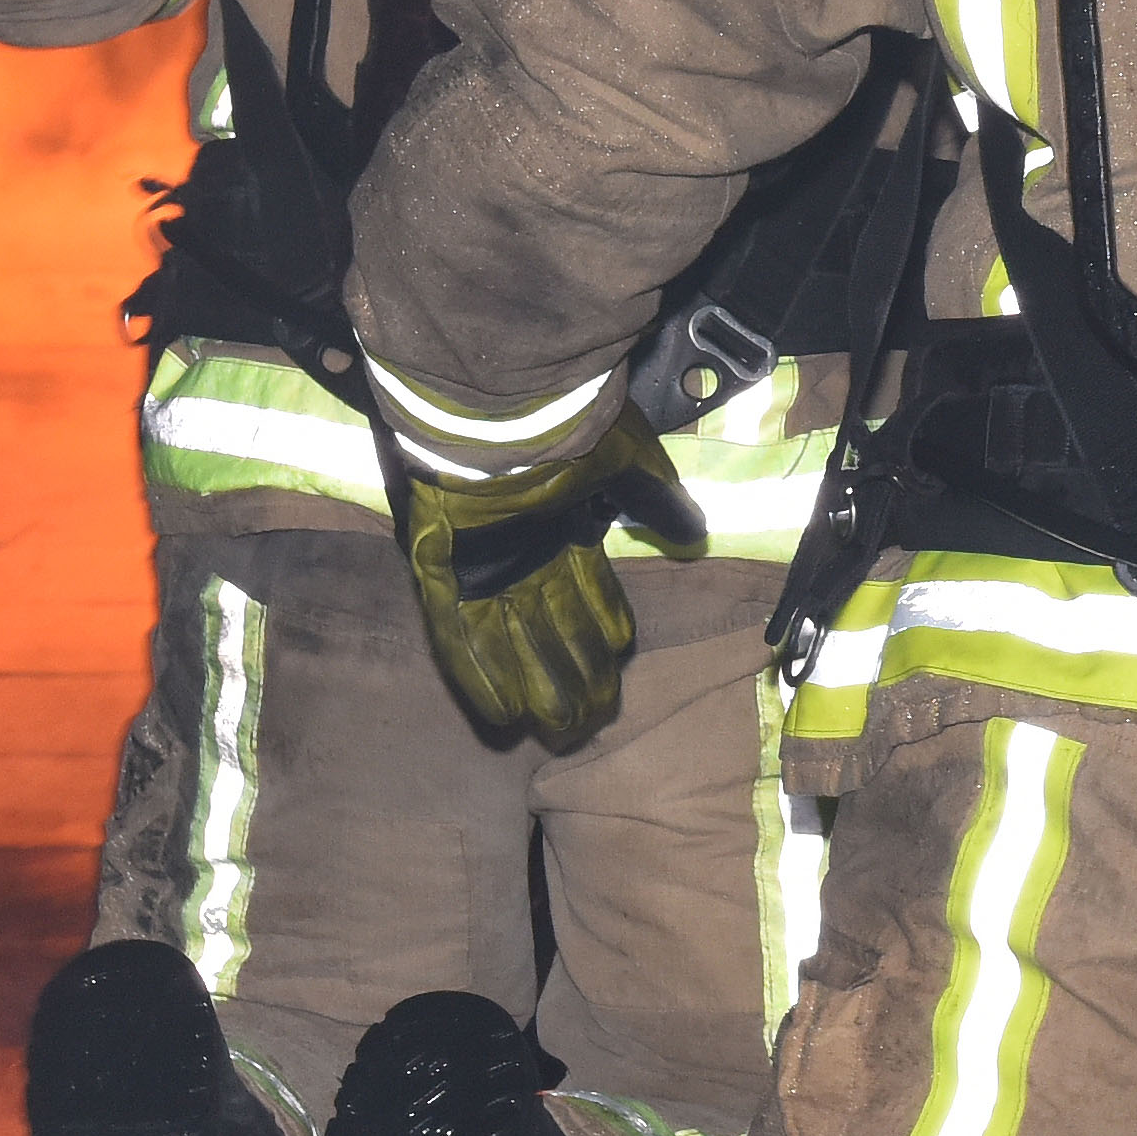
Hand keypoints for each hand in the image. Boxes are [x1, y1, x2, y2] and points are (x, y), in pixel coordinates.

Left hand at [393, 406, 701, 750]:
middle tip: (592, 721)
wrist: (502, 406)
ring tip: (553, 729)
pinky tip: (498, 712)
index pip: (589, 594)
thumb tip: (696, 535)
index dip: (604, 634)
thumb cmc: (568, 428)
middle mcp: (523, 552)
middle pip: (554, 629)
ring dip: (532, 684)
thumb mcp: (630, 462)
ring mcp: (480, 565)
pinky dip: (478, 673)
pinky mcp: (439, 571)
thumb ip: (660, 502)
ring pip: (510, 641)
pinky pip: (456, 634)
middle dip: (575, 675)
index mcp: (563, 525)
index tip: (619, 667)